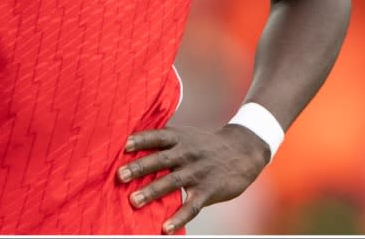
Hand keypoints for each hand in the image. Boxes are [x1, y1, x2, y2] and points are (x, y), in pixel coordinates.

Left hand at [117, 124, 270, 233]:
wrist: (244, 150)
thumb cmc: (207, 146)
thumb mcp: (188, 137)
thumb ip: (165, 143)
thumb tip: (131, 148)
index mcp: (181, 139)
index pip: (159, 137)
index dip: (142, 140)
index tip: (125, 145)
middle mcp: (188, 153)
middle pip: (162, 159)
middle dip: (140, 167)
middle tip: (121, 175)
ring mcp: (198, 172)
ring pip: (173, 181)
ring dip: (153, 191)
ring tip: (134, 201)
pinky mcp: (208, 190)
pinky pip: (192, 206)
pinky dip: (179, 218)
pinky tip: (166, 228)